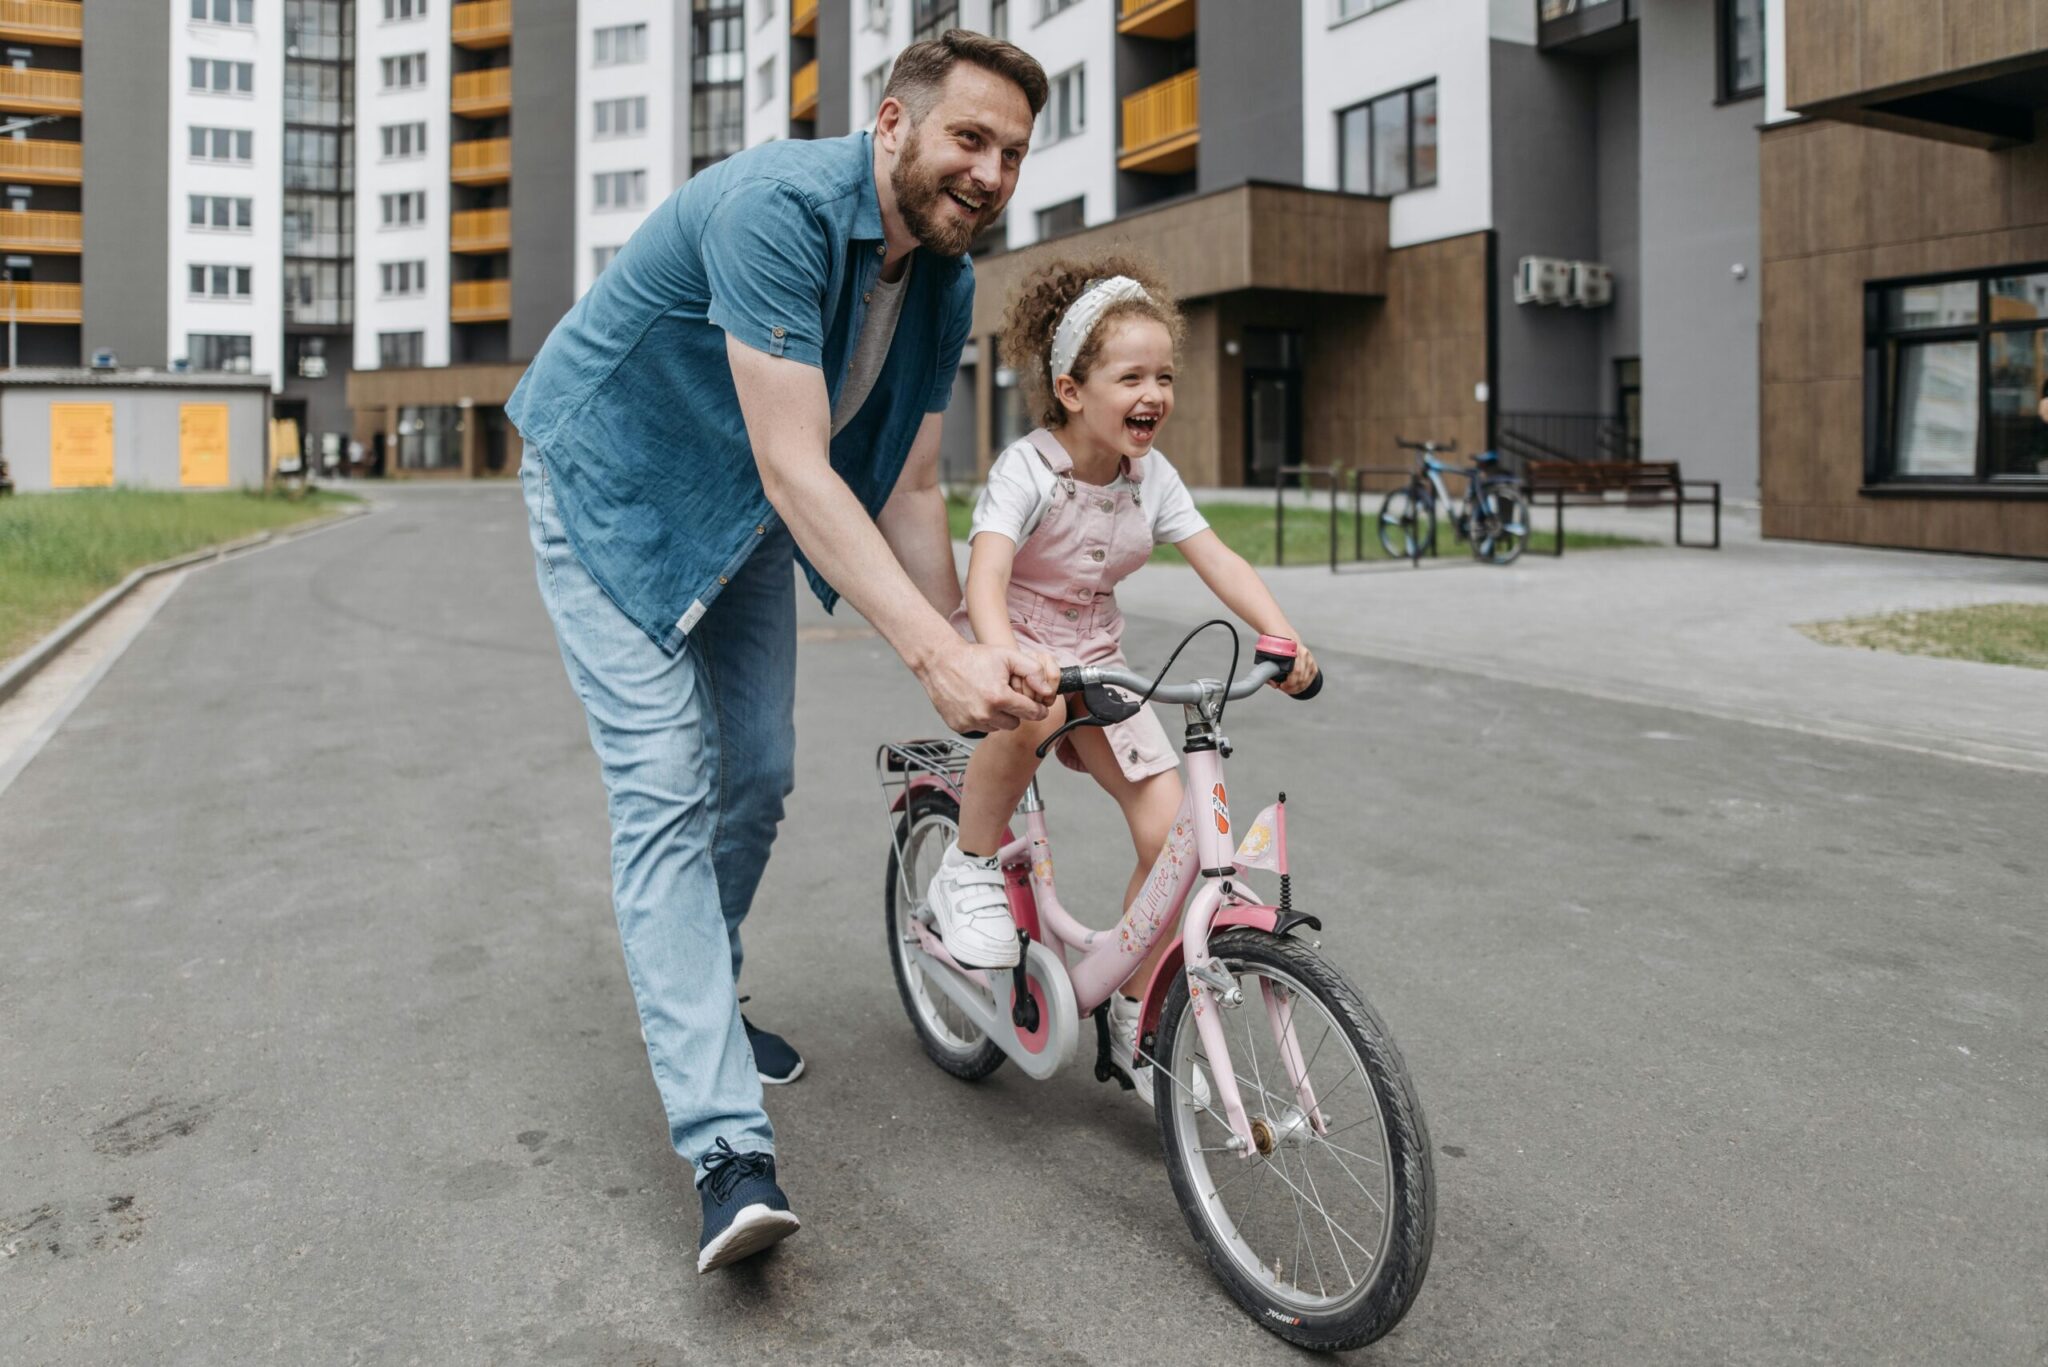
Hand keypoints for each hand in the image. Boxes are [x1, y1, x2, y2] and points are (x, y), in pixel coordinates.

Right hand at [918, 639, 1053, 733]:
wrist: (940, 662)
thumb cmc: (973, 657)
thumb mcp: (1008, 656)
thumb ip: (1033, 671)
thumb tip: (1048, 691)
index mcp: (999, 698)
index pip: (1032, 713)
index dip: (1037, 708)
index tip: (1037, 706)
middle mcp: (985, 714)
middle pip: (1015, 723)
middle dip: (1015, 711)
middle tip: (1006, 695)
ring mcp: (970, 722)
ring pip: (998, 727)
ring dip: (998, 716)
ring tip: (988, 696)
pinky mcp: (959, 726)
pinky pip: (980, 728)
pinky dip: (981, 718)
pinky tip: (975, 702)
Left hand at [1269, 640, 1318, 695]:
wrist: (1283, 635)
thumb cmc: (1274, 647)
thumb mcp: (1267, 658)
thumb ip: (1269, 673)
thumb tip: (1275, 685)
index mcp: (1292, 652)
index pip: (1296, 672)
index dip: (1289, 683)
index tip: (1281, 686)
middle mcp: (1303, 654)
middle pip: (1302, 678)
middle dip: (1292, 687)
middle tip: (1284, 688)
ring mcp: (1309, 657)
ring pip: (1307, 679)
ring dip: (1298, 687)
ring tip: (1289, 688)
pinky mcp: (1312, 661)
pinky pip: (1311, 676)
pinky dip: (1305, 683)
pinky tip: (1297, 685)